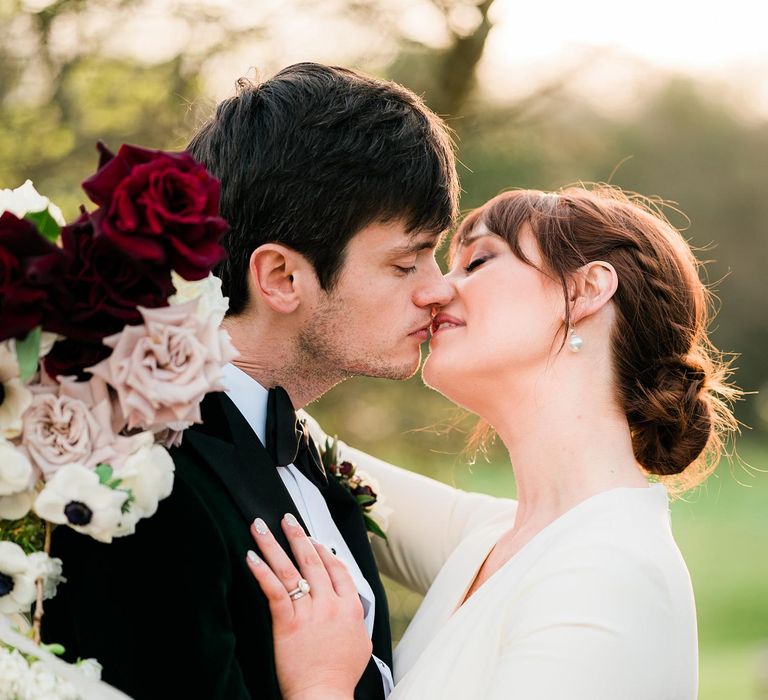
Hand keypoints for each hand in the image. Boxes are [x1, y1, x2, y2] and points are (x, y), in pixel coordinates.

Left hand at [246, 514, 371, 699]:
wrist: (324, 696)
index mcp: (350, 607)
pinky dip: (261, 570)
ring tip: (261, 526)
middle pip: (313, 560)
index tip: (313, 540)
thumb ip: (357, 620)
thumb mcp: (362, 643)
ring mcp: (309, 612)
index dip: (324, 551)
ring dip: (273, 544)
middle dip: (298, 536)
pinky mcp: (288, 623)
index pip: (338, 568)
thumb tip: (354, 608)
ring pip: (290, 569)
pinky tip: (251, 556)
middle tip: (287, 518)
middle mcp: (330, 604)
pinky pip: (273, 590)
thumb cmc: (340, 676)